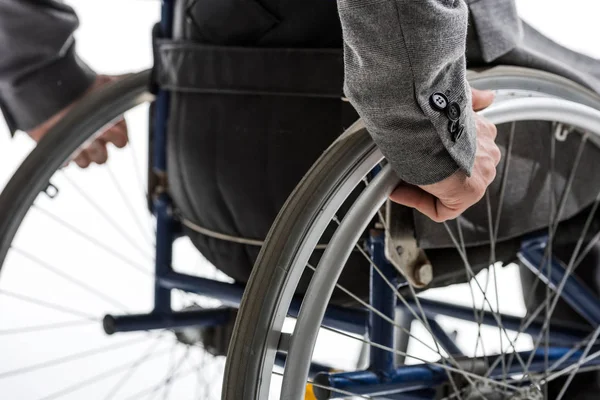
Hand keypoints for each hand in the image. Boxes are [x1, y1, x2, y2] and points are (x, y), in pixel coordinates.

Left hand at [27, 75, 127, 167]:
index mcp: (107, 125)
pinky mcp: (59, 147)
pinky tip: (64, 143)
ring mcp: (77, 144)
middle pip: (103, 157)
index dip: (117, 138)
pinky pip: (67, 163)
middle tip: (92, 135)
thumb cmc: (77, 86)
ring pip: (87, 162)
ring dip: (83, 153)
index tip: (111, 128)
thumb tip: (141, 81)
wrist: (47, 88)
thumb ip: (124, 85)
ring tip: (76, 139)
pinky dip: (66, 158)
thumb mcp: (106, 84)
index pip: (121, 142)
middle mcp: (94, 137)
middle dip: (98, 149)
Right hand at [390, 88, 499, 221]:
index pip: (463, 152)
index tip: (415, 154)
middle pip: (456, 173)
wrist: (427, 122)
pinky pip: (443, 208)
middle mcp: (486, 154)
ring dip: (422, 186)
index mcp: (482, 132)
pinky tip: (399, 191)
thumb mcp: (454, 98)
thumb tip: (487, 97)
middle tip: (403, 167)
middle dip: (430, 173)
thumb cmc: (432, 110)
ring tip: (397, 180)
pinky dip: (418, 201)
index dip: (435, 156)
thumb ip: (472, 98)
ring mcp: (481, 174)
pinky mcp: (470, 193)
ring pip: (450, 191)